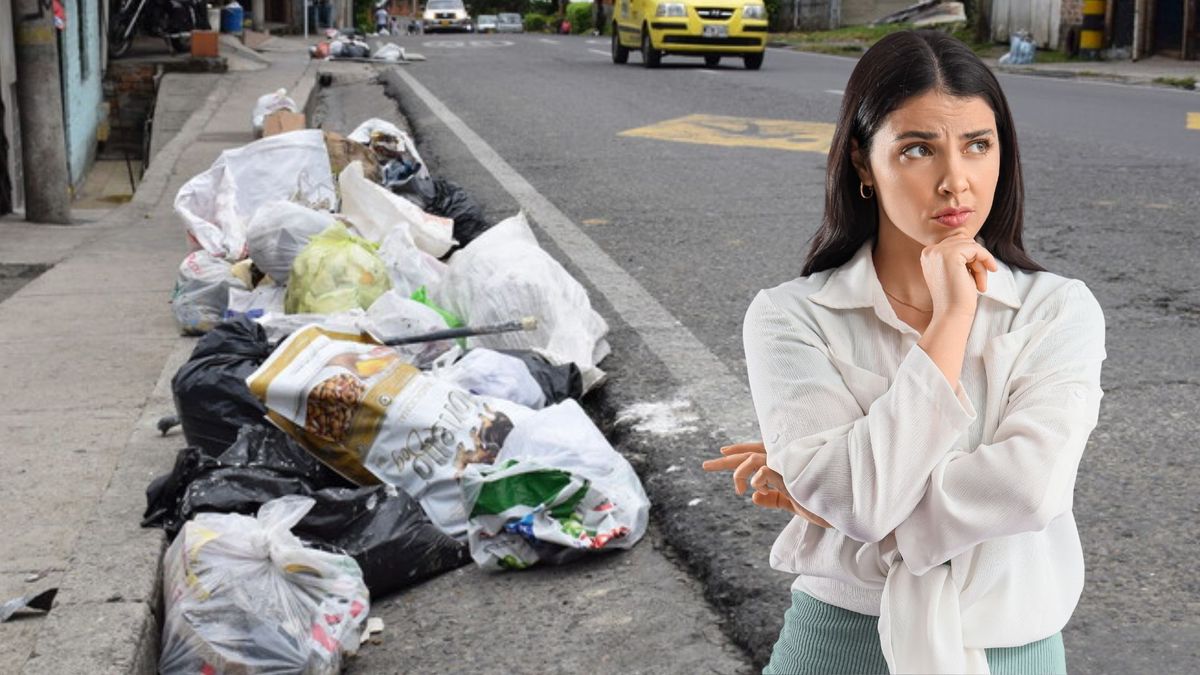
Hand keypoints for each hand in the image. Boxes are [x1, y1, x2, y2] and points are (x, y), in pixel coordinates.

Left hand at [702, 442, 831, 527]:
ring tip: (737, 489)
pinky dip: (756, 479)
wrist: (839, 507)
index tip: (722, 452)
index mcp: (782, 465)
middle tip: (705, 465)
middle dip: (726, 461)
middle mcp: (782, 461)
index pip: (757, 453)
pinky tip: (757, 490)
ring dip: (739, 473)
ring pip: (752, 460)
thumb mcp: (791, 503)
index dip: (739, 452)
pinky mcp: (789, 473)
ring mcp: (785, 465)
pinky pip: (763, 471)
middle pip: (749, 455)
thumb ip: (773, 499)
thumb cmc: (819, 502)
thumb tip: (753, 496)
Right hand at [920, 232, 998, 318]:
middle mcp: (930, 251)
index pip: (955, 244)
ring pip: (971, 245)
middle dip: (976, 260)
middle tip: (979, 281)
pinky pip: (977, 249)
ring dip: (980, 263)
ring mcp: (939, 252)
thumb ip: (958, 255)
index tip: (975, 275)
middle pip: (964, 242)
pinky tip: (989, 272)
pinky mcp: (951, 254)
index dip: (969, 258)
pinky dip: (986, 259)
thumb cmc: (955, 298)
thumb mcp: (954, 272)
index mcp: (928, 255)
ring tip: (980, 282)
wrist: (951, 314)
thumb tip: (970, 240)